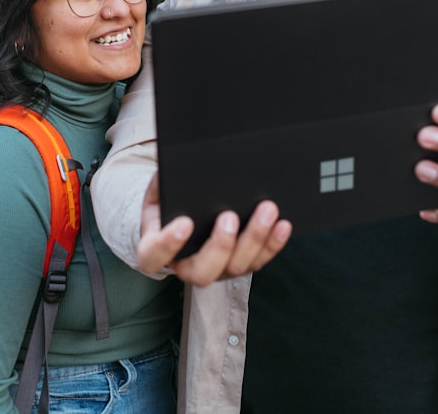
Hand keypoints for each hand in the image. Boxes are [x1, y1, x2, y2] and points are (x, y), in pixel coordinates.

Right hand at [136, 173, 292, 286]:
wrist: (183, 216)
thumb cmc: (169, 204)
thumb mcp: (159, 191)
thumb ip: (163, 183)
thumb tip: (179, 167)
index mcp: (156, 249)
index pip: (154, 255)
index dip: (167, 245)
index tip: (184, 223)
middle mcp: (187, 266)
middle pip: (203, 271)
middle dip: (221, 245)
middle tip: (230, 217)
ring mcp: (217, 269)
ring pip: (237, 267)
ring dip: (254, 240)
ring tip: (267, 210)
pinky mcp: (241, 264)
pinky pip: (259, 260)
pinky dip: (273, 244)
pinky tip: (282, 224)